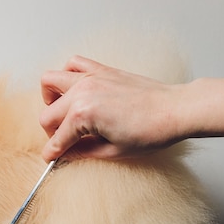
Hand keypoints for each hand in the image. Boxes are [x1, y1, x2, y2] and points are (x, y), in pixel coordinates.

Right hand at [39, 56, 181, 160]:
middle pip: (47, 115)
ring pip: (49, 82)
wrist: (175, 110)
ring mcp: (90, 78)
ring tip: (63, 113)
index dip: (52, 154)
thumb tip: (65, 155)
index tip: (52, 159)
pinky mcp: (101, 70)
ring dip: (51, 100)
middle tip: (64, 142)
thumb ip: (82, 152)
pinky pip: (72, 63)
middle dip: (52, 132)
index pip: (56, 139)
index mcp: (83, 115)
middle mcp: (82, 92)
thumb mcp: (112, 151)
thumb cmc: (151, 131)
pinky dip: (67, 75)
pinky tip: (75, 91)